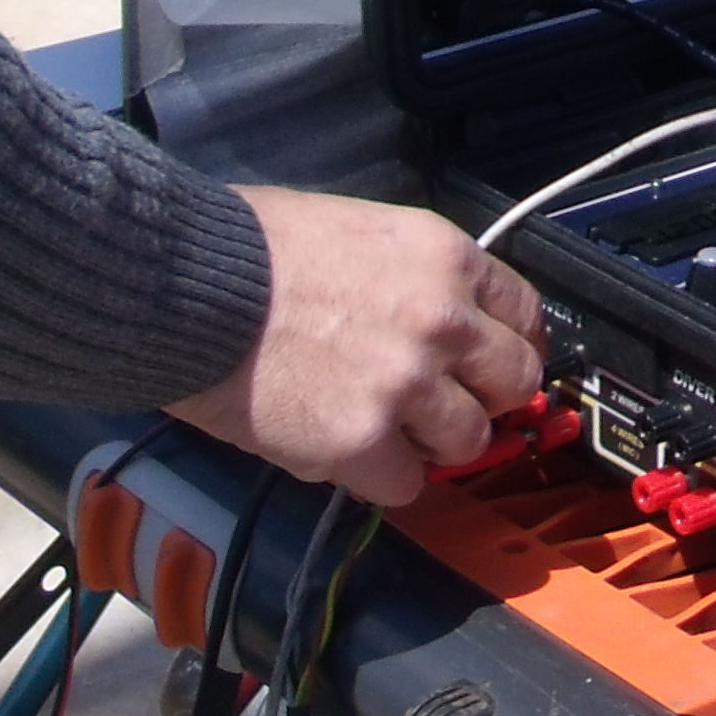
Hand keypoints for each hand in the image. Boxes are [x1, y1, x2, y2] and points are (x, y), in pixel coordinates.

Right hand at [167, 187, 548, 507]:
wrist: (191, 285)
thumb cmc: (257, 246)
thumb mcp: (365, 229)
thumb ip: (417, 276)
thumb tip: (441, 315)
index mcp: (449, 258)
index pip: (524, 315)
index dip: (508, 346)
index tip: (490, 366)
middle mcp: (444, 321)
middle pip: (514, 381)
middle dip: (485, 397)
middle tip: (448, 406)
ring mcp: (407, 385)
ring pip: (468, 440)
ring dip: (433, 443)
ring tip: (389, 431)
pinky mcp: (360, 442)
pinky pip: (405, 485)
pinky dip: (382, 479)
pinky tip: (349, 456)